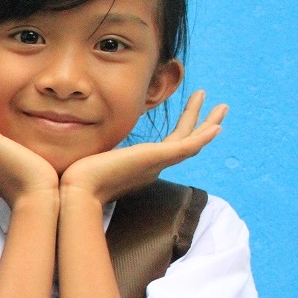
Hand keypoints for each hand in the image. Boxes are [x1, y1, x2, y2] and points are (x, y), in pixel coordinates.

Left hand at [59, 90, 227, 203]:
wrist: (75, 191)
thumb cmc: (75, 180)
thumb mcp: (90, 159)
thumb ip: (93, 153)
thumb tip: (80, 148)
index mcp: (140, 168)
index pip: (167, 148)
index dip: (182, 134)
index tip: (189, 120)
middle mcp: (153, 167)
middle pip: (186, 144)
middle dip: (202, 126)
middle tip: (218, 110)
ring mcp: (157, 164)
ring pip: (191, 142)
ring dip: (207, 124)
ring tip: (221, 106)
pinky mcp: (157, 158)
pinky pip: (188, 146)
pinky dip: (203, 136)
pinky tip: (216, 126)